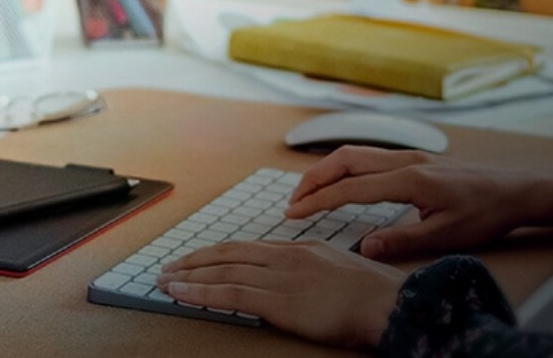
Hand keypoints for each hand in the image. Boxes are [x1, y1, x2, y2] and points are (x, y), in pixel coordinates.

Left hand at [159, 241, 403, 349]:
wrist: (387, 304)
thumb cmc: (372, 294)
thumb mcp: (338, 268)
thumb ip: (312, 268)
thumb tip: (297, 278)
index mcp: (300, 247)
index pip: (248, 247)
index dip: (217, 253)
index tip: (197, 259)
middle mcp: (285, 256)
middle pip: (228, 253)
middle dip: (194, 260)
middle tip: (169, 267)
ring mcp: (280, 276)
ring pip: (222, 270)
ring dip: (189, 275)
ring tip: (166, 281)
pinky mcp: (278, 300)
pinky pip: (229, 292)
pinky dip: (200, 291)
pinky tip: (181, 292)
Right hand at [287, 147, 552, 259]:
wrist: (516, 192)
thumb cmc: (485, 213)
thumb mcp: (446, 236)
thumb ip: (402, 240)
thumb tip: (363, 247)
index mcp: (409, 180)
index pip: (351, 188)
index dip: (318, 200)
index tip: (294, 213)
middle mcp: (405, 161)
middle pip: (345, 159)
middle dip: (314, 178)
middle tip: (293, 200)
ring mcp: (410, 156)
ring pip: (357, 153)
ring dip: (328, 170)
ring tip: (309, 191)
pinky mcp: (416, 159)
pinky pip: (371, 157)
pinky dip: (347, 166)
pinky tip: (343, 181)